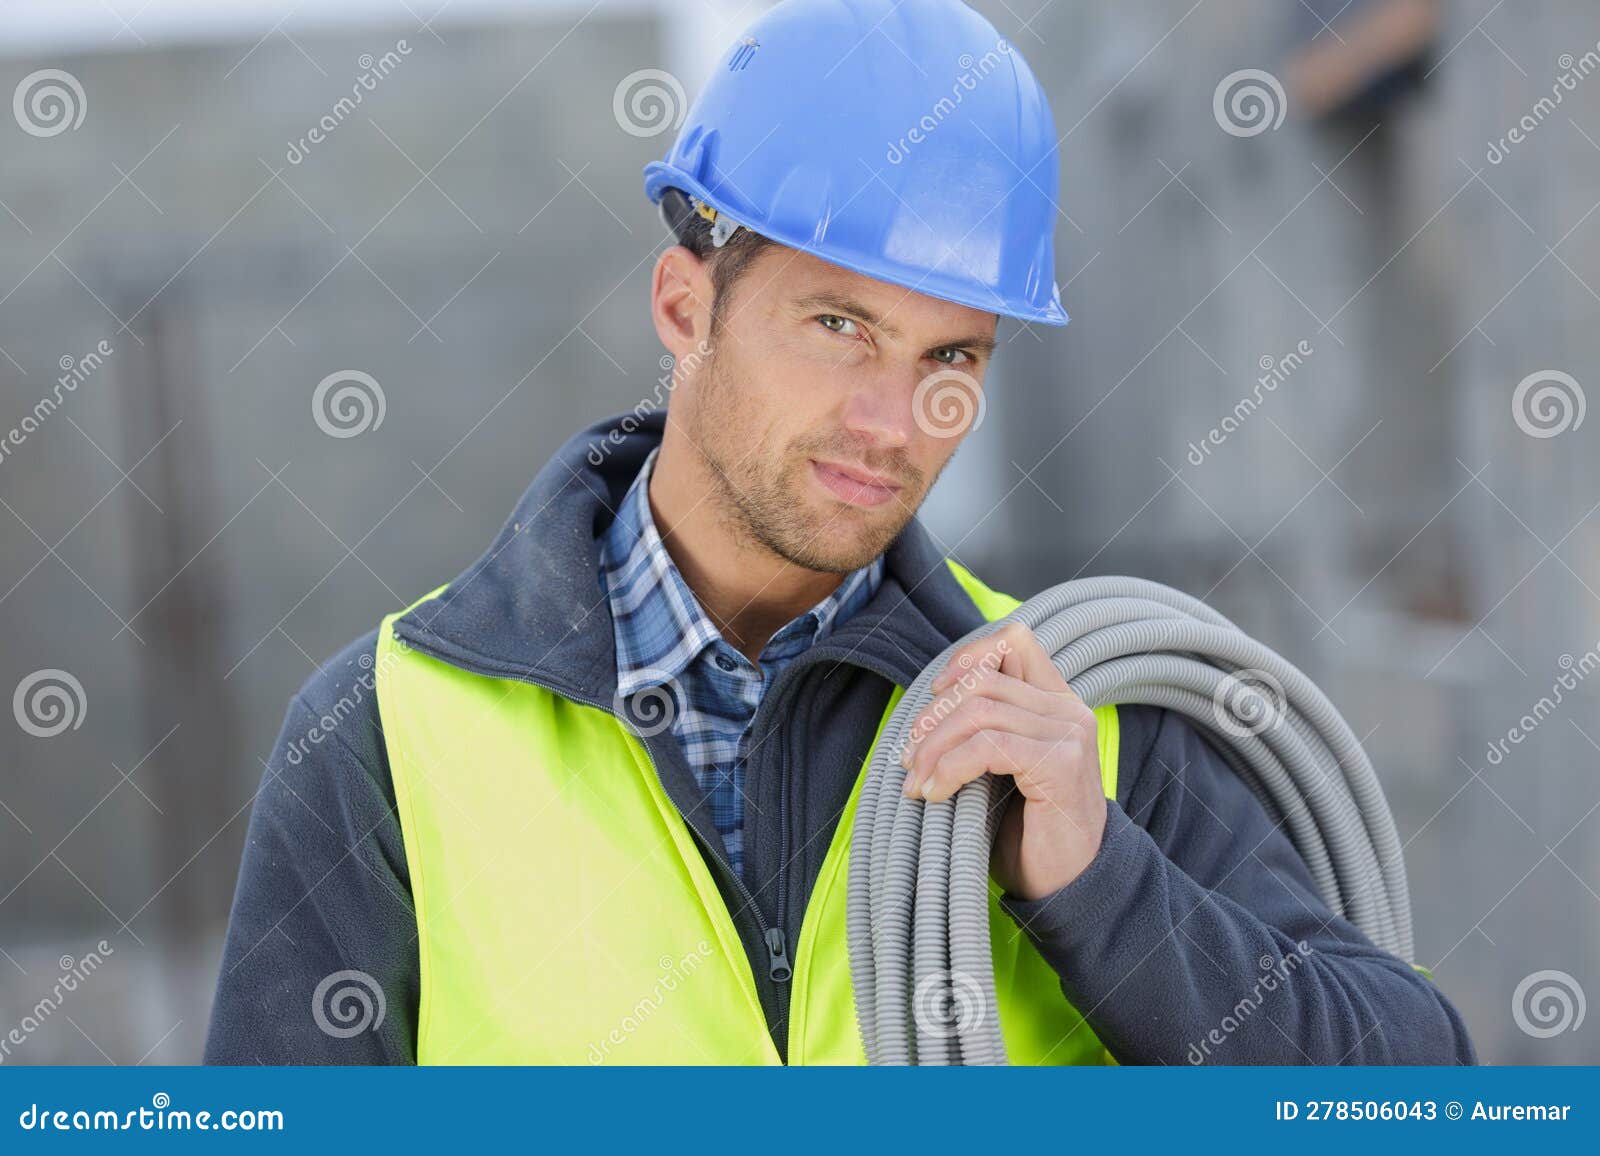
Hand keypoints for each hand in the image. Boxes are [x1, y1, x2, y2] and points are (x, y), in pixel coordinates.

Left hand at [898, 621, 1105, 900]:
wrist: (1071, 886)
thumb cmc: (1029, 831)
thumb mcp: (1000, 770)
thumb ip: (982, 731)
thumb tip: (923, 714)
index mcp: (1055, 702)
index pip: (1013, 642)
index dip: (965, 659)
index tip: (933, 699)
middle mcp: (1068, 709)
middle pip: (982, 679)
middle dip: (933, 717)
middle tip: (908, 759)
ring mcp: (1069, 734)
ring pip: (980, 710)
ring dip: (933, 747)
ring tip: (916, 783)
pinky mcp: (1061, 764)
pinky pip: (988, 747)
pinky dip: (949, 768)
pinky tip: (936, 794)